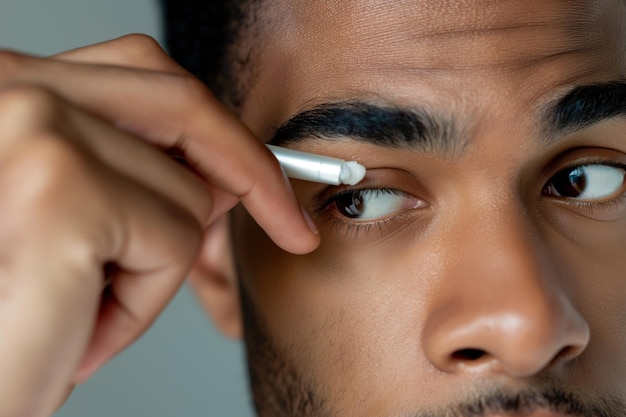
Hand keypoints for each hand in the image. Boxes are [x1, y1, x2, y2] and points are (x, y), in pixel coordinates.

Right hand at [0, 35, 319, 416]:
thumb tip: (218, 177)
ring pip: (187, 191)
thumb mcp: (68, 216)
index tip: (268, 181)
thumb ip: (130, 174)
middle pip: (182, 105)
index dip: (217, 126)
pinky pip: (173, 243)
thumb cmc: (6, 307)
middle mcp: (10, 88)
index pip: (144, 70)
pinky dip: (141, 302)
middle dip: (250, 170)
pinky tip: (81, 327)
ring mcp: (35, 134)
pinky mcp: (60, 197)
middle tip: (287, 225)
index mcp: (11, 86)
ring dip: (156, 265)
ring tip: (85, 302)